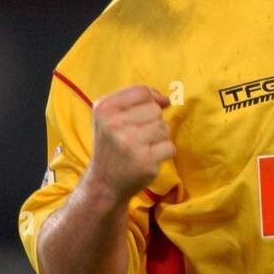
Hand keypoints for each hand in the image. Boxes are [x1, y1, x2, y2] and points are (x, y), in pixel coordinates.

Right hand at [87, 85, 173, 204]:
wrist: (104, 182)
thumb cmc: (112, 144)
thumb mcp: (110, 116)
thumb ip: (135, 100)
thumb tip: (166, 100)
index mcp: (103, 109)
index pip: (142, 91)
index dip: (151, 99)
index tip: (145, 113)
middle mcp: (113, 124)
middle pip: (154, 109)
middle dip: (152, 121)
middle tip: (136, 137)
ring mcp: (130, 143)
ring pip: (164, 127)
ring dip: (159, 138)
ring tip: (142, 147)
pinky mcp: (145, 161)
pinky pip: (170, 146)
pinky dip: (163, 153)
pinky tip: (148, 159)